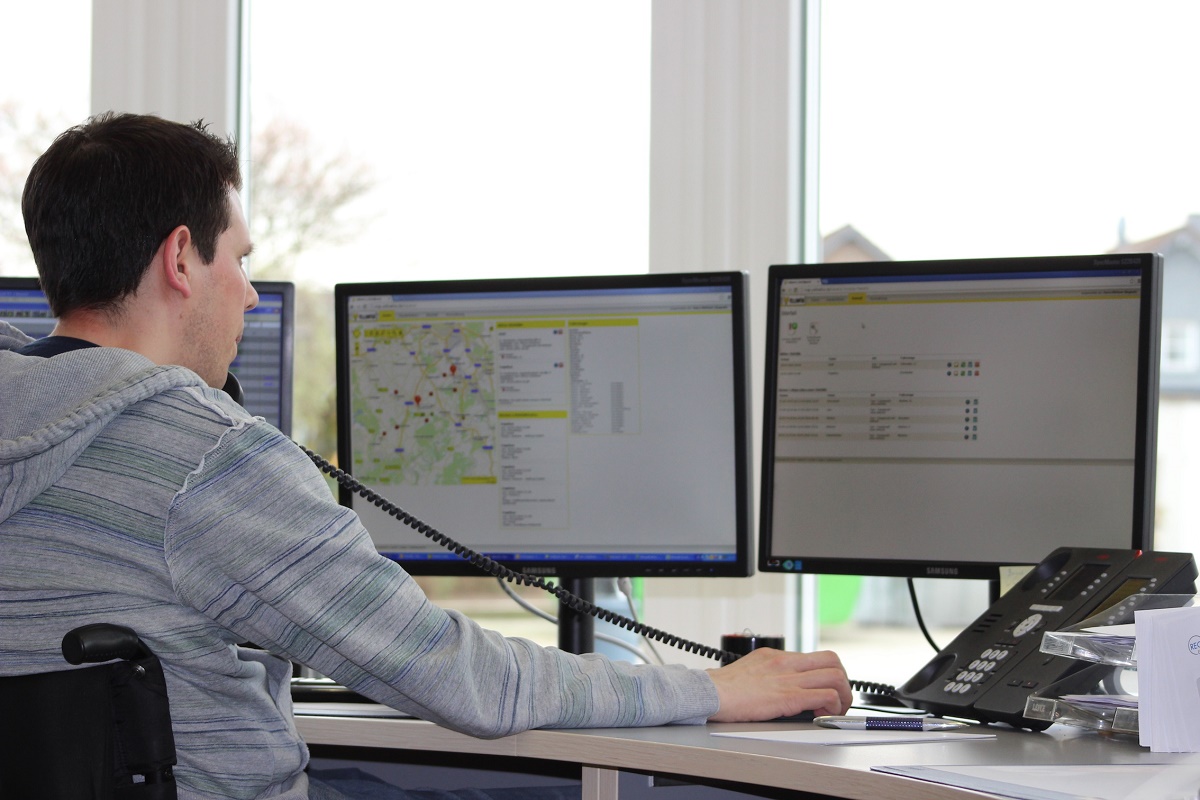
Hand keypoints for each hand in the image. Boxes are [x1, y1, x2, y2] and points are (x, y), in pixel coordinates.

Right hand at [705, 648, 851, 721]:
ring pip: (835, 677)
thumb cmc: (722, 688)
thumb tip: (778, 688)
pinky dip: (832, 707)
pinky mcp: (788, 696)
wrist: (710, 692)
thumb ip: (767, 675)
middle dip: (843, 681)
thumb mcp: (749, 670)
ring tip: (835, 710)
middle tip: (838, 699)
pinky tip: (821, 716)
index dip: (828, 673)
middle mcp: (786, 662)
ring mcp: (788, 678)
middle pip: (832, 660)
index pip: (815, 657)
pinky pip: (825, 696)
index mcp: (776, 656)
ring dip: (843, 696)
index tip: (826, 689)